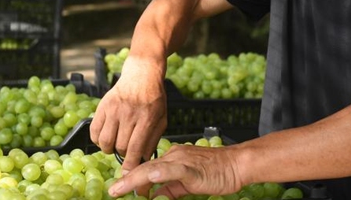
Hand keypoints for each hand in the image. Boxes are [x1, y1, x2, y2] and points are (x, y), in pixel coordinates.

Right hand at [90, 57, 167, 172]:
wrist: (142, 73)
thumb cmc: (154, 98)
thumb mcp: (162, 118)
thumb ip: (153, 140)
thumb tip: (143, 160)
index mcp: (147, 118)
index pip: (136, 148)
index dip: (131, 164)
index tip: (129, 173)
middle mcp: (129, 114)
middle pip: (120, 146)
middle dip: (123, 155)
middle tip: (126, 151)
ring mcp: (114, 109)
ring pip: (105, 141)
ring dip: (109, 148)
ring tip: (115, 144)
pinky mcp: (103, 105)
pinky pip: (94, 130)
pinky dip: (97, 139)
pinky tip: (106, 136)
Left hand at [108, 144, 242, 199]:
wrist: (237, 164)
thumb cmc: (217, 173)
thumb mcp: (188, 184)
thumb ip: (170, 190)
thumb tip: (154, 196)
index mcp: (173, 158)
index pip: (147, 168)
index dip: (131, 178)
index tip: (119, 189)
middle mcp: (173, 155)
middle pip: (144, 167)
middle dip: (126, 180)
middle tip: (113, 191)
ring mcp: (180, 160)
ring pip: (151, 169)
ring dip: (132, 180)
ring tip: (118, 189)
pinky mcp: (189, 168)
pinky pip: (169, 171)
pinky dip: (155, 176)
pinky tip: (145, 182)